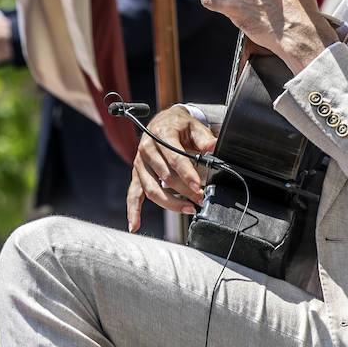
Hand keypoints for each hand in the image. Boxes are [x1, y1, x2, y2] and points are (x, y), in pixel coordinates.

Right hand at [126, 105, 216, 232]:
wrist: (163, 121)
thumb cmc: (179, 125)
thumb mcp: (193, 126)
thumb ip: (204, 137)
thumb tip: (214, 145)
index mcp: (161, 134)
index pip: (174, 157)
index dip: (187, 174)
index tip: (199, 187)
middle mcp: (147, 148)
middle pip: (165, 176)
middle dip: (185, 190)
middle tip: (202, 198)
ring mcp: (140, 163)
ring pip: (152, 189)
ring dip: (171, 203)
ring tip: (189, 208)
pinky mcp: (137, 174)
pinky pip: (133, 194)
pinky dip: (133, 210)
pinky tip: (134, 225)